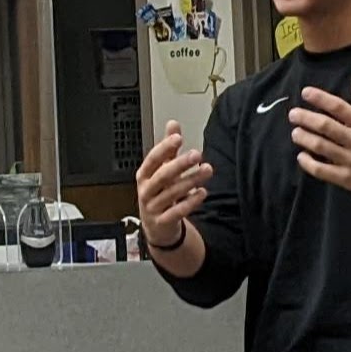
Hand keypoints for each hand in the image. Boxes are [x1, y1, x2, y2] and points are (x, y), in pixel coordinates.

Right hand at [135, 121, 211, 246]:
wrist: (156, 227)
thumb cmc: (159, 194)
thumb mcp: (161, 170)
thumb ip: (168, 148)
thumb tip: (172, 124)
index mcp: (144, 176)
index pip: (152, 160)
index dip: (164, 148)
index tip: (178, 138)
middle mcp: (146, 191)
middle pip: (162, 176)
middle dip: (180, 164)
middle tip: (197, 154)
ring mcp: (153, 207)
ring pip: (172, 193)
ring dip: (191, 181)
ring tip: (207, 170)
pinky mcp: (163, 222)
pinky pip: (177, 211)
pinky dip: (190, 202)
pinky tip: (202, 192)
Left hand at [291, 76, 350, 199]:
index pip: (339, 107)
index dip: (320, 98)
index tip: (305, 92)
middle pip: (326, 126)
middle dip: (306, 118)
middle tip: (293, 114)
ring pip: (321, 146)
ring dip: (304, 138)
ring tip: (295, 132)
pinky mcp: (346, 177)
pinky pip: (321, 170)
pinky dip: (308, 162)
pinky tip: (301, 155)